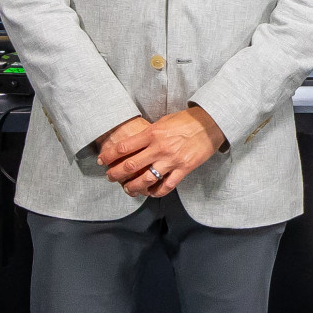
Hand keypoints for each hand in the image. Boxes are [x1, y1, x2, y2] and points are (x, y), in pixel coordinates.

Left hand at [105, 107, 225, 196]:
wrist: (210, 123)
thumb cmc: (186, 120)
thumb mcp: (163, 122)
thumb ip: (149, 133)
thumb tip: (135, 142)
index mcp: (152, 133)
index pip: (124, 147)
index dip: (109, 155)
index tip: (102, 160)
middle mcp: (160, 148)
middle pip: (131, 165)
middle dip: (116, 173)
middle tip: (109, 176)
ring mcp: (172, 160)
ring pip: (147, 179)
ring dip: (133, 187)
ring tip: (127, 189)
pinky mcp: (184, 169)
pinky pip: (167, 186)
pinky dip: (156, 192)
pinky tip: (150, 193)